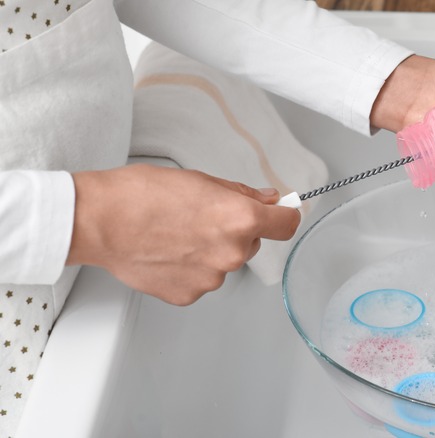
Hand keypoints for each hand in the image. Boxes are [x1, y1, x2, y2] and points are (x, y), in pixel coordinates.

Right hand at [67, 164, 300, 304]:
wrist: (100, 221)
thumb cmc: (143, 194)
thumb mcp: (201, 181)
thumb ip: (242, 194)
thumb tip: (268, 200)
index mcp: (241, 220)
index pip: (287, 225)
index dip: (283, 217)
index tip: (279, 214)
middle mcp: (232, 253)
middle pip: (251, 244)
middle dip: (235, 232)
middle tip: (201, 218)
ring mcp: (212, 279)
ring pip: (225, 263)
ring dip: (211, 252)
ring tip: (176, 235)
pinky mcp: (190, 295)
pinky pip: (202, 280)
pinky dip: (190, 269)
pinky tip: (167, 253)